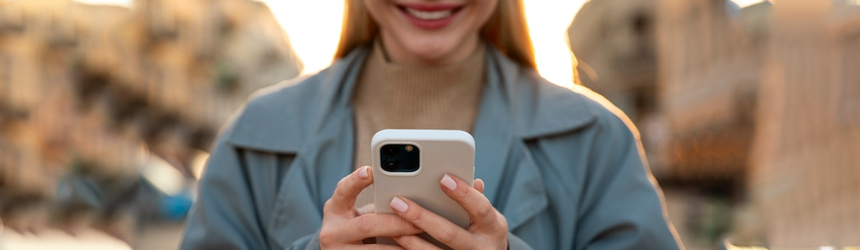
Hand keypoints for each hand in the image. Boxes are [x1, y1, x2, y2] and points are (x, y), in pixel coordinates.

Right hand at [319, 166, 423, 248]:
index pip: (343, 190)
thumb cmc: (355, 229)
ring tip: (419, 239)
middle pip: (366, 224)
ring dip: (400, 247)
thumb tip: (408, 198)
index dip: (356, 181)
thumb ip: (375, 207)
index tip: (370, 171)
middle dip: (396, 223)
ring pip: (375, 249)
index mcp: (334, 210)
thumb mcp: (357, 215)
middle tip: (418, 224)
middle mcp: (331, 231)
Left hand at [388, 175, 508, 249]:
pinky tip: (395, 240)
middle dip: (421, 217)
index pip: (480, 208)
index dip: (463, 194)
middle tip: (398, 202)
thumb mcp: (487, 217)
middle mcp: (480, 248)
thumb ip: (476, 199)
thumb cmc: (484, 231)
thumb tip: (473, 179)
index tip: (443, 178)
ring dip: (409, 239)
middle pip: (449, 233)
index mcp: (493, 227)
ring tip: (389, 223)